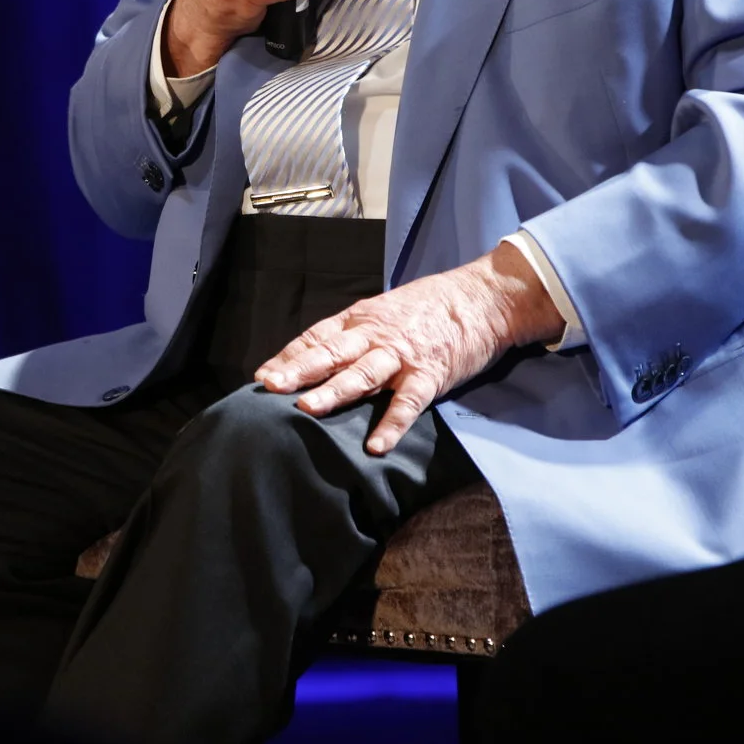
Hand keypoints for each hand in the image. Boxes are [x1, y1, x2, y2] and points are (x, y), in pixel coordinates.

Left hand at [254, 240, 564, 454]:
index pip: (317, 338)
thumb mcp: (383, 311)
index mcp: (361, 320)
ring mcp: (402, 355)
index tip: (262, 376)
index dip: (289, 356)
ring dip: (334, 392)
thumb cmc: (428, 308)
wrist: (481, 298)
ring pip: (362, 374)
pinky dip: (392, 423)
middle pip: (331, 354)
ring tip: (307, 409)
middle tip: (271, 387)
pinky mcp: (430, 374)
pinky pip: (408, 402)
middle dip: (298, 371)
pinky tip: (375, 445)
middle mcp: (375, 335)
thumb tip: (318, 357)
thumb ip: (353, 334)